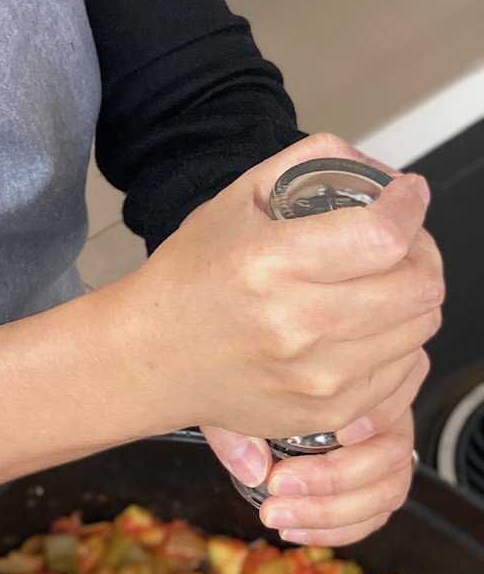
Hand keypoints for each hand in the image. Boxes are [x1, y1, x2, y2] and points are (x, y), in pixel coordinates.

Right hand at [117, 130, 443, 446]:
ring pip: (420, 326)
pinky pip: (403, 370)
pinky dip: (397, 340)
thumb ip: (309, 163)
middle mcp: (296, 324)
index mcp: (269, 263)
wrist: (150, 357)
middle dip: (422, 250)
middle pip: (418, 284)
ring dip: (412, 295)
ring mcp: (316, 376)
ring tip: (381, 281)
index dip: (410, 208)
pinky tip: (367, 324)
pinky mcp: (328, 410)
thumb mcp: (234, 200)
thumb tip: (381, 171)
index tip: (408, 197)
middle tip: (401, 240)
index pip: (382, 237)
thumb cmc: (188, 280)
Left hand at [202, 348, 424, 544]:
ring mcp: (387, 456)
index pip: (390, 396)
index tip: (340, 433)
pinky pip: (373, 516)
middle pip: (389, 454)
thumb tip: (253, 469)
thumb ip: (239, 427)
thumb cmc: (257, 387)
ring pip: (386, 492)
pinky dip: (336, 530)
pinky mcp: (377, 488)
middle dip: (333, 478)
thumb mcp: (237, 393)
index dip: (375, 416)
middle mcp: (388, 417)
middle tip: (277, 483)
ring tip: (277, 514)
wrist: (257, 395)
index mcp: (367, 382)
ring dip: (331, 512)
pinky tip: (294, 530)